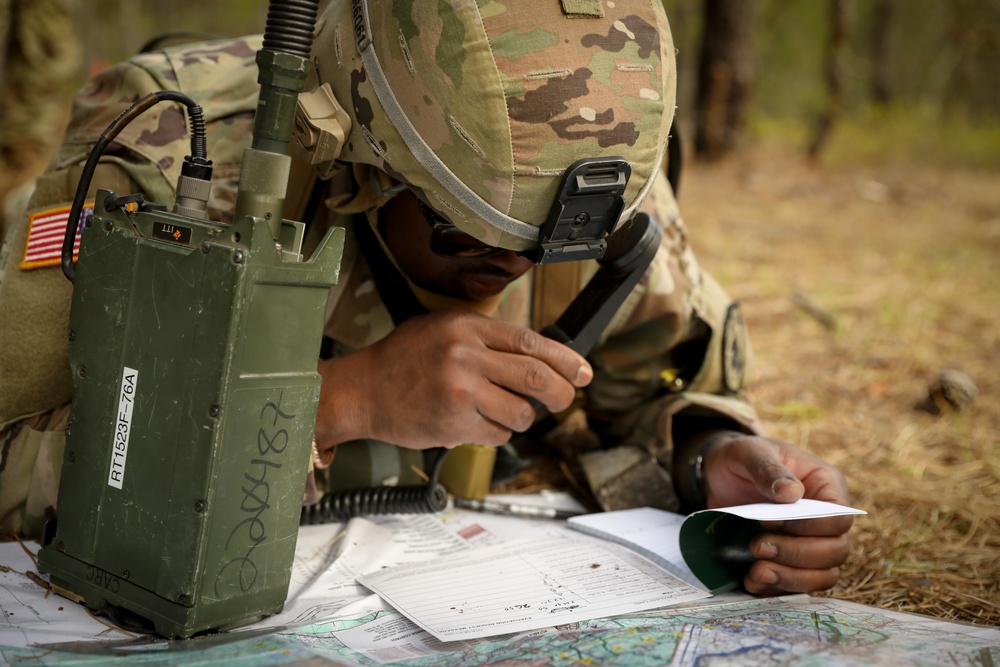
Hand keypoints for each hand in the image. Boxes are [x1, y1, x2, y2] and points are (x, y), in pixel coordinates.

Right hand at [314, 309, 591, 450]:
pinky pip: (498, 434)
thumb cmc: (404, 359)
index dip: (564, 360)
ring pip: (520, 412)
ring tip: (504, 412)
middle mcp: (465, 355)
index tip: (583, 373)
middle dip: (560, 393)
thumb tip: (538, 357)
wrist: (363, 390)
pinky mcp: (453, 423)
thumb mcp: (443, 329)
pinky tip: (477, 424)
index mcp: (466, 327)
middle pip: (535, 377)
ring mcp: (460, 390)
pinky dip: (497, 433)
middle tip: (565, 400)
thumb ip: (486, 338)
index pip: (530, 342)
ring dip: (522, 417)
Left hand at [702, 433, 852, 594]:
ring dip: (792, 578)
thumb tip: (791, 494)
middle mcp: (826, 519)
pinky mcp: (791, 562)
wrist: (720, 476)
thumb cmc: (742, 458)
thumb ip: (768, 469)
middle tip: (757, 546)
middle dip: (797, 554)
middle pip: (836, 551)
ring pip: (824, 575)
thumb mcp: (749, 452)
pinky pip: (798, 586)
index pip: (838, 517)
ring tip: (756, 571)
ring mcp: (811, 543)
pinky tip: (751, 581)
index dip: (809, 526)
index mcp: (827, 486)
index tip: (768, 520)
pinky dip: (777, 589)